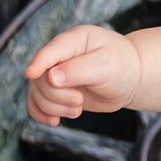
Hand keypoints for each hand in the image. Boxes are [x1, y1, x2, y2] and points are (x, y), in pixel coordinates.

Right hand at [24, 24, 141, 124]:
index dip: (38, 62)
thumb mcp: (106, 65)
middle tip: (79, 102)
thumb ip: (80, 70)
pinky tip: (54, 121)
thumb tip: (51, 77)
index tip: (31, 74)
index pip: (50, 51)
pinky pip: (36, 103)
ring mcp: (54, 73)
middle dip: (57, 95)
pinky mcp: (55, 91)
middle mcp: (59, 55)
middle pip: (40, 78)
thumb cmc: (121, 66)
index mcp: (73, 40)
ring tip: (77, 109)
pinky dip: (41, 114)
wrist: (129, 79)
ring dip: (54, 107)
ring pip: (37, 93)